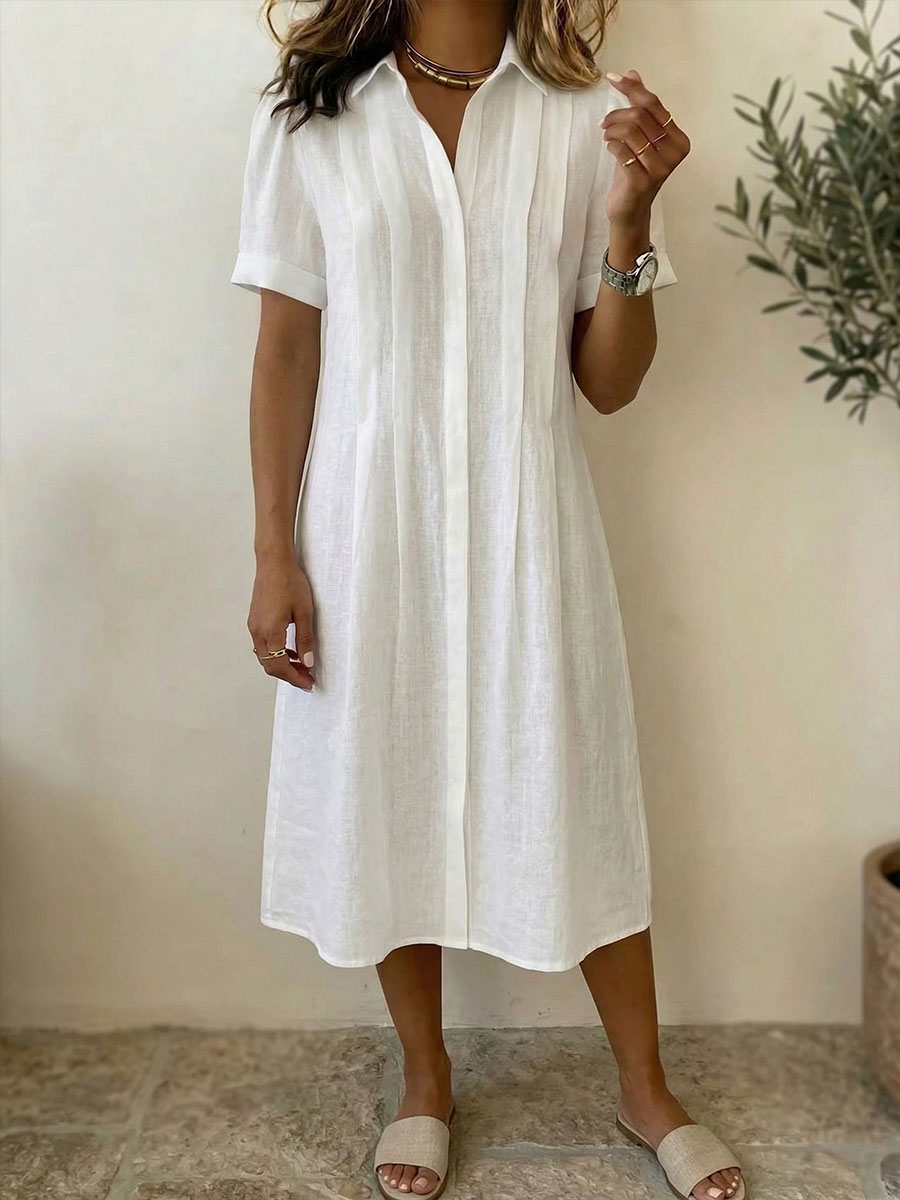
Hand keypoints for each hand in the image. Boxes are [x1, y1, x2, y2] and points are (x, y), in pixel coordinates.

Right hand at [248, 555, 316, 690]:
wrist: (274, 562)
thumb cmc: (290, 583)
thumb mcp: (305, 612)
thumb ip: (305, 639)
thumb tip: (308, 662)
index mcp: (271, 632)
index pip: (280, 666)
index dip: (295, 678)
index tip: (309, 683)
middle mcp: (258, 632)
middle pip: (270, 665)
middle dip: (289, 675)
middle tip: (308, 677)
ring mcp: (254, 626)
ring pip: (265, 657)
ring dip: (282, 665)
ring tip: (301, 665)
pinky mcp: (254, 620)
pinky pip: (263, 645)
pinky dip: (276, 653)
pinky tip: (290, 650)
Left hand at [599, 69, 689, 229]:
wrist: (629, 210)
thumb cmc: (635, 171)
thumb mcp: (639, 137)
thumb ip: (639, 106)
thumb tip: (632, 73)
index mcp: (679, 139)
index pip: (654, 104)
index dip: (632, 89)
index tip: (612, 78)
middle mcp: (674, 152)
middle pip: (640, 116)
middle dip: (617, 114)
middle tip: (605, 122)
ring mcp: (660, 168)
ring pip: (630, 131)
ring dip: (611, 129)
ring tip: (606, 136)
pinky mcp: (642, 181)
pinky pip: (622, 151)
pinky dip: (611, 145)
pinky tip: (609, 148)